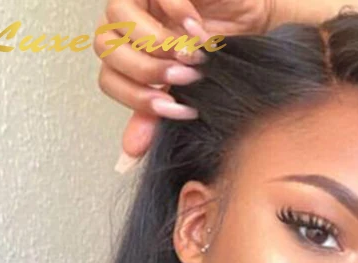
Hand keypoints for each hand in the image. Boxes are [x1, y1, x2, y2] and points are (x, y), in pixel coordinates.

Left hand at [96, 0, 277, 166]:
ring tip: (192, 55)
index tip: (178, 110)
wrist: (251, 23)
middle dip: (148, 71)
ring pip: (118, 16)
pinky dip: (175, 11)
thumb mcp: (186, 92)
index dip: (139, 100)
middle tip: (186, 80)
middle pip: (106, 48)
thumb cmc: (218, 57)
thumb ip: (155, 116)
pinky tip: (197, 28)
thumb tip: (131, 152)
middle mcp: (125, 26)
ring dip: (157, 42)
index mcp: (126, 57)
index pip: (108, 80)